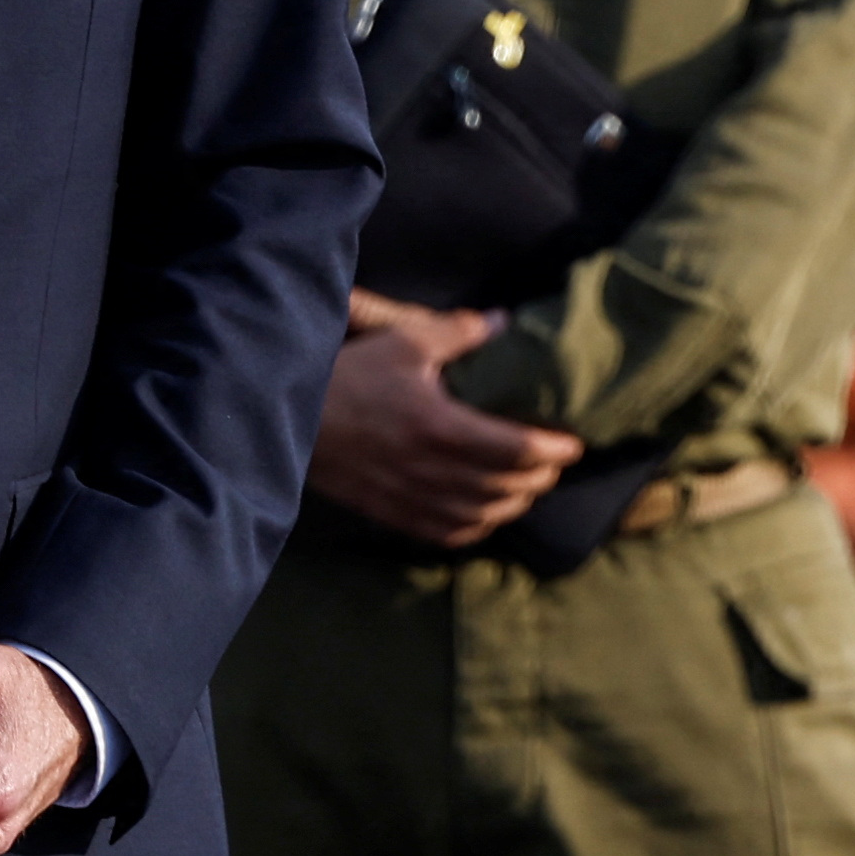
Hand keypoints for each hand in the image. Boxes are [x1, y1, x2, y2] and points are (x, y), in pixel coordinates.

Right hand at [305, 294, 584, 547]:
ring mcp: (411, 499)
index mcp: (442, 428)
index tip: (572, 442)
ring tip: (527, 486)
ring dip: (513, 504)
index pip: (517, 450)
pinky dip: (475, 526)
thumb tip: (500, 322)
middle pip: (506, 488)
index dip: (553, 450)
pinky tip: (484, 513)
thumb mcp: (401, 341)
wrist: (282, 419)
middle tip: (554, 461)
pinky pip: (445, 533)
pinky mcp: (390, 513)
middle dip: (540, 477)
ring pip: (481, 515)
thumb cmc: (345, 374)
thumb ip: (456, 332)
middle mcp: (432, 472)